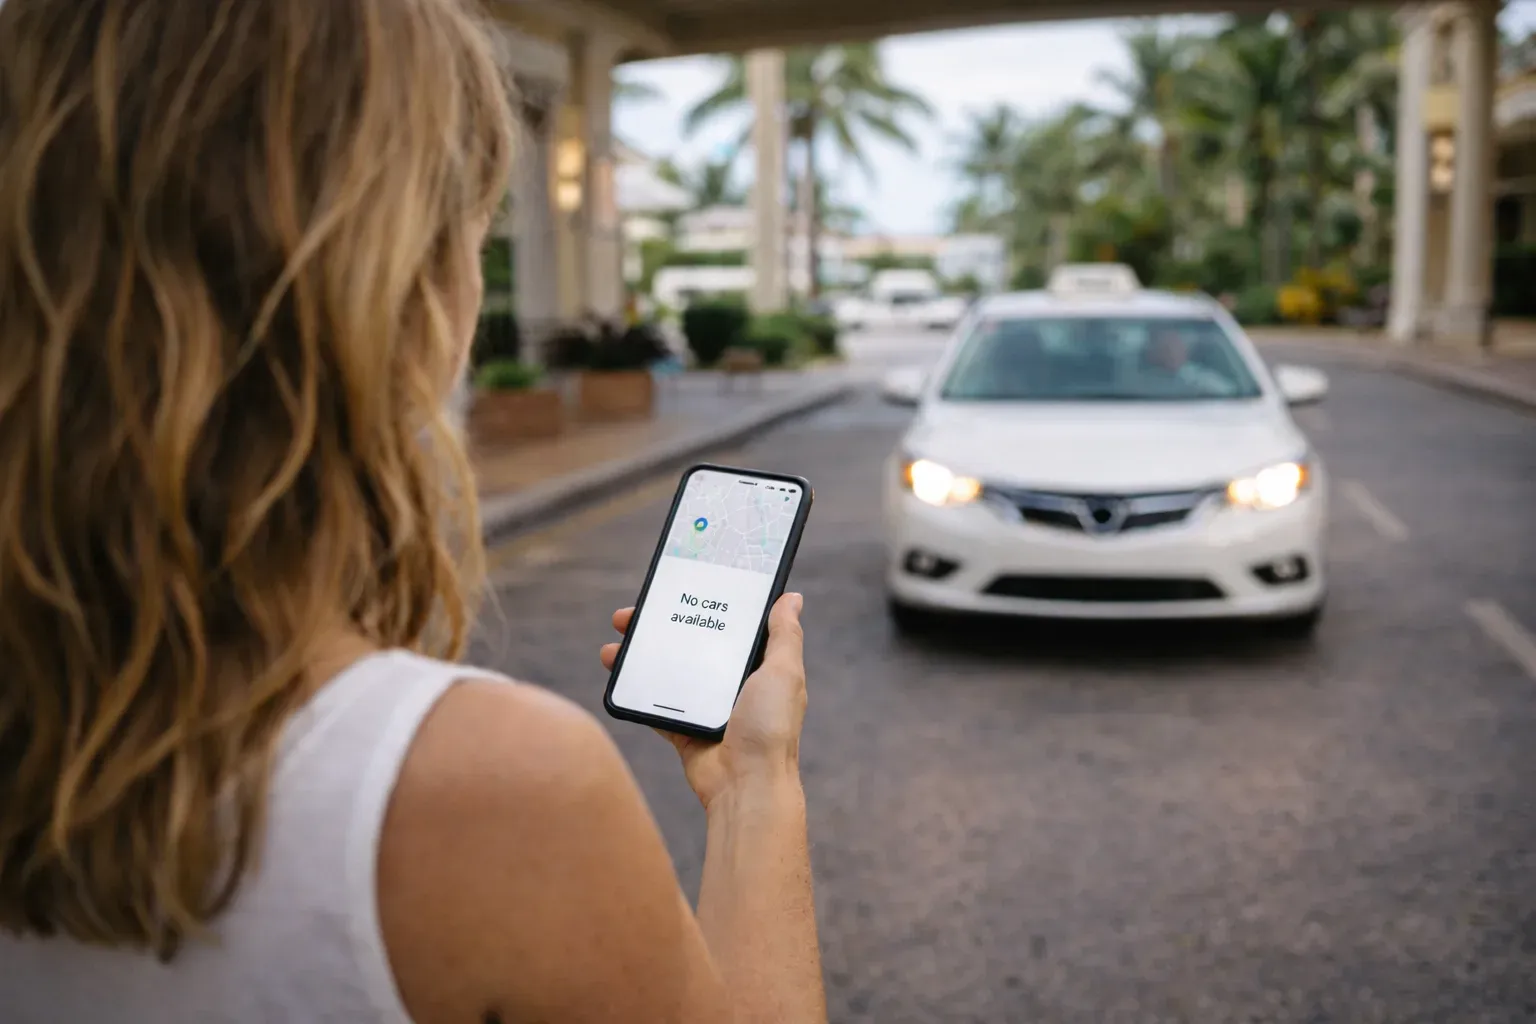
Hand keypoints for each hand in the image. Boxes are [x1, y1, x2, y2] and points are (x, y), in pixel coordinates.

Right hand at [600, 594, 806, 809]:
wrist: (746, 786)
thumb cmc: (771, 729)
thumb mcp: (783, 672)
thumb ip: (785, 635)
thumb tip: (792, 597)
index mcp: (757, 668)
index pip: (726, 626)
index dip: (702, 606)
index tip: (677, 588)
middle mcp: (732, 685)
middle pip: (690, 644)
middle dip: (659, 627)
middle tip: (628, 616)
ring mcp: (706, 708)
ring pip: (667, 671)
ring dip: (639, 656)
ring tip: (612, 647)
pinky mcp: (685, 730)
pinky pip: (655, 706)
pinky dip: (636, 691)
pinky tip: (617, 673)